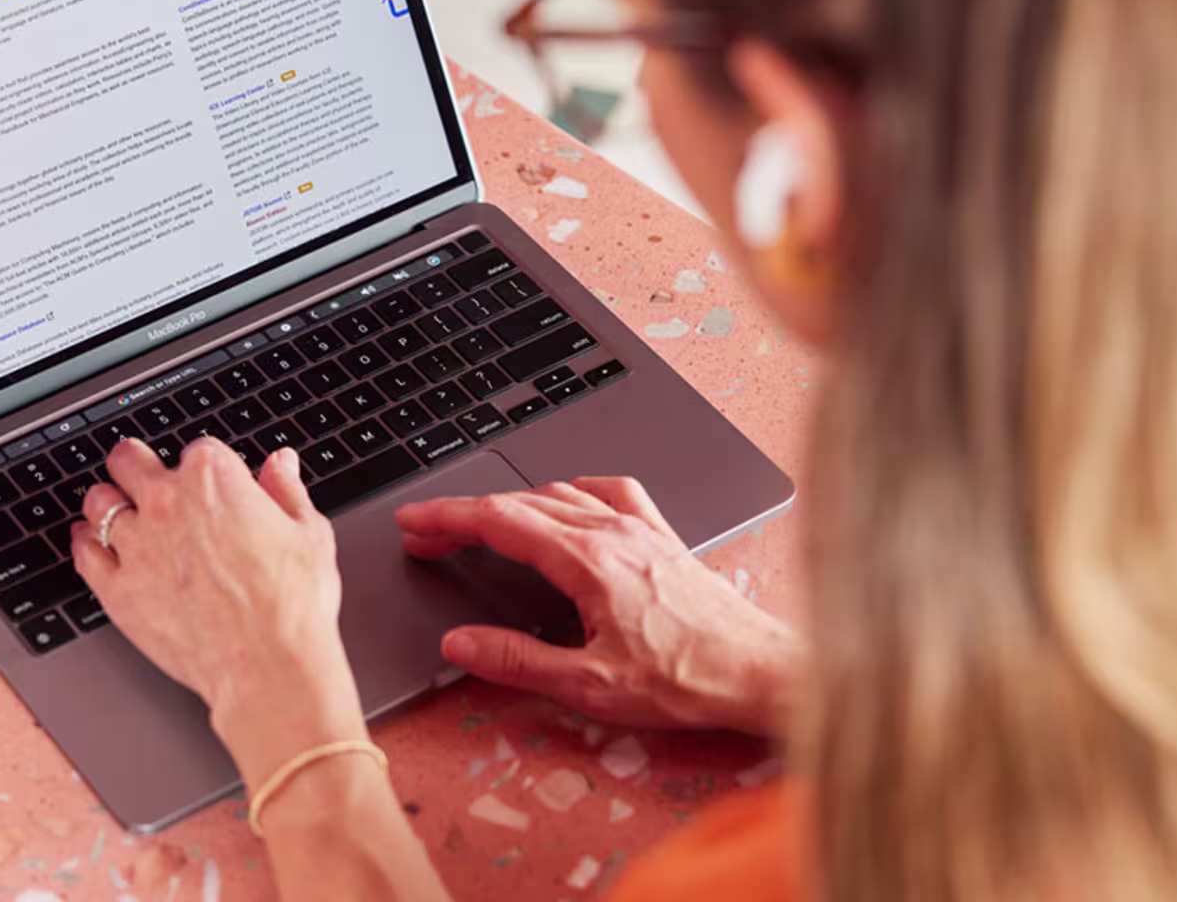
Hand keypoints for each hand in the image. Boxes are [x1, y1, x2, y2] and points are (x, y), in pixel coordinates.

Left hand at [72, 438, 368, 783]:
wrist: (266, 664)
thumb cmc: (291, 604)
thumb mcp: (308, 532)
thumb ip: (286, 490)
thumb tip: (279, 464)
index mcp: (213, 477)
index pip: (195, 449)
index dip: (203, 466)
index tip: (207, 480)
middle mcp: (166, 501)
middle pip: (128, 460)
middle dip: (134, 463)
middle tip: (138, 470)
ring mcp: (136, 544)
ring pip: (98, 503)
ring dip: (107, 502)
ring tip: (114, 508)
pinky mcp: (116, 588)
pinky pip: (84, 554)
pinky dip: (85, 544)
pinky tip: (90, 542)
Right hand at [395, 477, 801, 733]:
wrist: (762, 673)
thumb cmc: (690, 680)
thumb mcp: (590, 686)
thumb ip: (518, 661)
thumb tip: (462, 643)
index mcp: (588, 561)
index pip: (499, 520)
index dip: (447, 518)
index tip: (414, 521)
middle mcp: (614, 533)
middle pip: (521, 502)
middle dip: (467, 514)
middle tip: (430, 534)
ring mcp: (641, 530)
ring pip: (561, 493)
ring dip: (512, 501)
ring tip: (483, 522)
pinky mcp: (664, 539)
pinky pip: (612, 493)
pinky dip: (576, 490)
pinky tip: (570, 498)